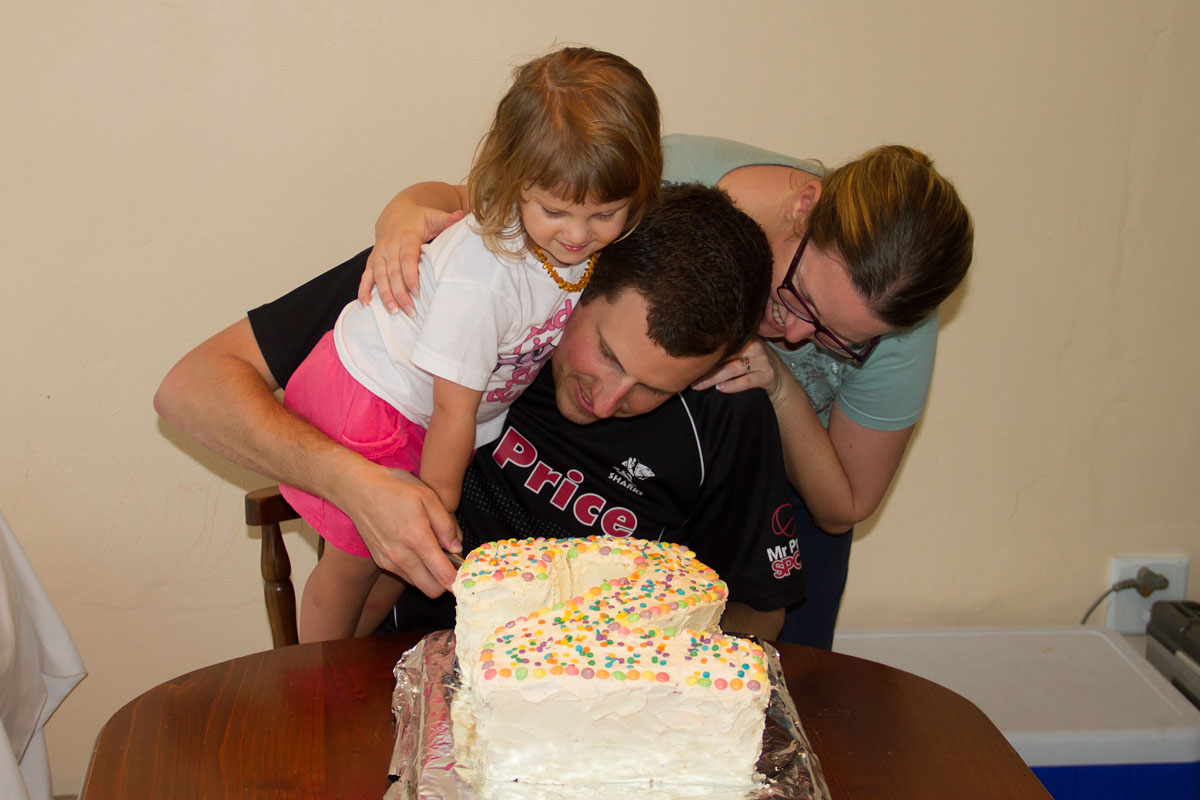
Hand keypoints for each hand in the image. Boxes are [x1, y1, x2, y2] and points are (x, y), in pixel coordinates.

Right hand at [334, 463, 463, 597]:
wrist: (358, 489)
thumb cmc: (394, 488)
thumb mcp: (428, 496)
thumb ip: (446, 525)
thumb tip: (456, 548)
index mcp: (417, 539)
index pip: (443, 576)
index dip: (458, 582)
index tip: (467, 578)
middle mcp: (401, 556)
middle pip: (432, 590)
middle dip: (445, 583)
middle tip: (452, 565)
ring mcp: (389, 561)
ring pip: (418, 584)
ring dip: (430, 577)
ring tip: (435, 554)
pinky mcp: (381, 561)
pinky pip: (405, 575)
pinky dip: (416, 570)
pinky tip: (417, 551)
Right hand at [359, 204, 464, 316]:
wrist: (395, 213)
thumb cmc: (418, 219)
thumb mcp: (433, 216)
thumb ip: (447, 219)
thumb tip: (461, 216)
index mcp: (406, 237)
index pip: (407, 259)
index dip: (410, 276)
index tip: (417, 292)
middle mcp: (389, 246)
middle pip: (393, 272)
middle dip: (400, 293)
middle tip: (410, 311)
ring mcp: (379, 254)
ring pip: (379, 277)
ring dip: (385, 295)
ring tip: (393, 311)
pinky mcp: (372, 260)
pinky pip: (366, 276)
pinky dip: (364, 290)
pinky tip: (366, 304)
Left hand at [691, 338, 786, 400]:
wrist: (777, 374)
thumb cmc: (750, 361)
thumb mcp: (740, 350)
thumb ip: (723, 349)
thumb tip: (693, 356)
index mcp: (744, 336)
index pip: (722, 343)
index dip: (704, 352)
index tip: (689, 361)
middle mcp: (754, 346)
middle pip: (725, 355)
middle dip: (705, 367)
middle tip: (690, 376)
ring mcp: (762, 361)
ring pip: (734, 368)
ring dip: (714, 378)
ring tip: (699, 385)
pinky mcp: (766, 376)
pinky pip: (747, 381)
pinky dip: (733, 385)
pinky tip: (721, 388)